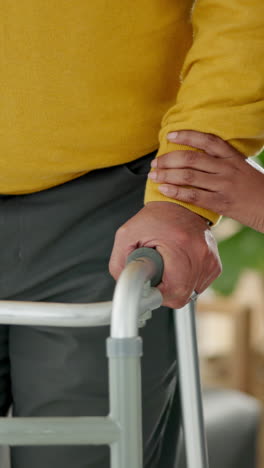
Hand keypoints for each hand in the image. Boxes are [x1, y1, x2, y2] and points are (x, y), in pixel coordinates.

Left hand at [109, 202, 220, 307]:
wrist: (180, 206)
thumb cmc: (154, 219)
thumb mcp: (127, 235)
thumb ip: (119, 263)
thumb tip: (125, 287)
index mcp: (181, 245)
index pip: (174, 291)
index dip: (157, 295)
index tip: (148, 287)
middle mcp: (201, 254)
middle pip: (181, 296)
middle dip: (163, 291)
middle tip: (154, 274)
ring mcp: (211, 261)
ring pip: (190, 294)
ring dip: (174, 287)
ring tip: (167, 266)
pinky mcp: (215, 266)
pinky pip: (197, 287)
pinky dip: (184, 282)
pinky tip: (177, 266)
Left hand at [149, 130, 263, 231]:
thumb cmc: (257, 189)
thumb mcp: (243, 168)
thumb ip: (224, 162)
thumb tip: (198, 160)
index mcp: (233, 156)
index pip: (206, 140)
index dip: (186, 135)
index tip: (169, 135)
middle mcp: (227, 168)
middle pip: (190, 158)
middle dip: (168, 159)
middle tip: (154, 163)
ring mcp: (224, 185)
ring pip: (188, 176)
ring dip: (166, 175)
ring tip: (153, 176)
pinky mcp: (221, 203)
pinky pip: (193, 196)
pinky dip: (176, 192)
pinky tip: (163, 190)